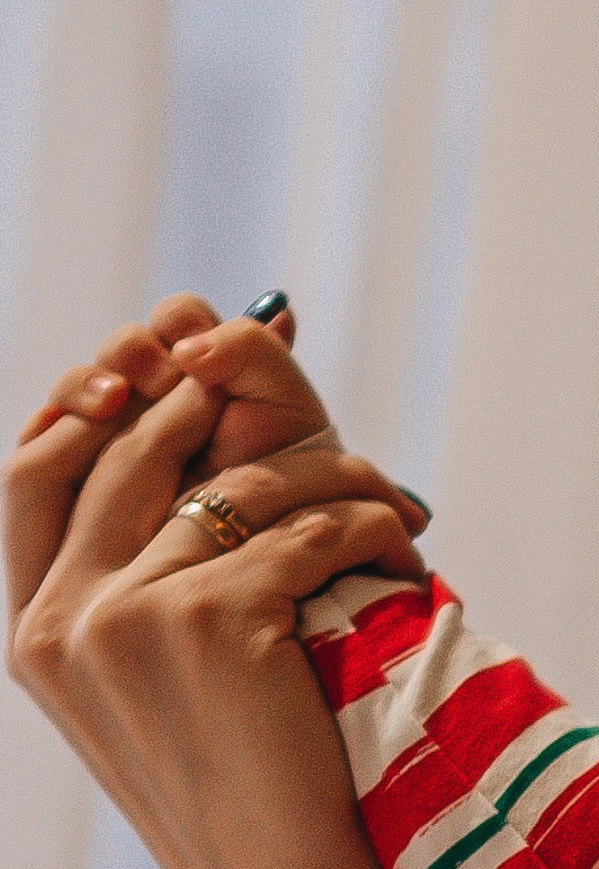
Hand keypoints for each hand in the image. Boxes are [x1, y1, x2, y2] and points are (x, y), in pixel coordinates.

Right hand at [5, 363, 429, 868]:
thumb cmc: (238, 799)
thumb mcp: (144, 695)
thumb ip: (129, 591)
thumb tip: (185, 460)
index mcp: (33, 635)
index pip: (29, 474)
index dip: (88, 407)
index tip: (156, 369)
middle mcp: (61, 622)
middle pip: (133, 453)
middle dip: (218, 410)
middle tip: (303, 411)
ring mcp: (128, 618)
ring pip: (240, 485)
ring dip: (330, 475)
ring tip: (388, 499)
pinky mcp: (214, 621)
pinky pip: (308, 529)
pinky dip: (371, 527)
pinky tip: (408, 554)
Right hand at [15, 289, 342, 501]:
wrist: (275, 550)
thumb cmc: (292, 476)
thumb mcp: (284, 404)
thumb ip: (251, 350)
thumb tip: (195, 339)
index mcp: (203, 366)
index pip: (175, 319)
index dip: (179, 320)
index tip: (195, 349)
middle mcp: (153, 396)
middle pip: (116, 350)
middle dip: (131, 353)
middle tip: (162, 380)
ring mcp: (110, 437)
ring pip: (71, 392)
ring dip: (84, 385)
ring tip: (112, 401)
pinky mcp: (74, 485)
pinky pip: (36, 453)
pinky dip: (52, 433)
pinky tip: (71, 431)